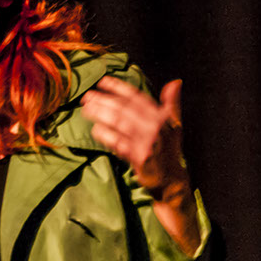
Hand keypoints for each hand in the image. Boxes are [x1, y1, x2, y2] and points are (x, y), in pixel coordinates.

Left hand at [80, 76, 189, 199]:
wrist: (171, 179)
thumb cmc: (169, 149)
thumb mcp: (174, 125)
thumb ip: (172, 103)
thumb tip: (175, 82)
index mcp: (161, 117)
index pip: (137, 97)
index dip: (119, 88)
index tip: (102, 81)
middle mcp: (155, 127)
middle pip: (124, 108)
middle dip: (104, 100)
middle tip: (87, 96)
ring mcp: (147, 142)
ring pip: (119, 123)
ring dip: (100, 114)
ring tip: (86, 109)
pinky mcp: (139, 158)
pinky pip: (118, 143)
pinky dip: (105, 135)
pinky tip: (95, 130)